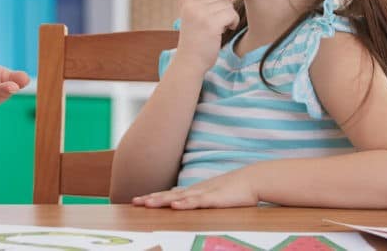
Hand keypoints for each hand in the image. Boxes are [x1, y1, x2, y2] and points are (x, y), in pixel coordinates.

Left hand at [131, 168, 258, 208]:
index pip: (169, 195)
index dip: (153, 197)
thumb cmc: (233, 189)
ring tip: (147, 203)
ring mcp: (204, 193)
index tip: (137, 200)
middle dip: (151, 199)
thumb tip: (179, 199)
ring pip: (178, 198)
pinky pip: (197, 202)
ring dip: (162, 200)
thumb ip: (195, 198)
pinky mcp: (214, 198)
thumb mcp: (211, 195)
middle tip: (134, 202)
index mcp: (194, 191)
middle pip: (168, 195)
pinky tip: (174, 205)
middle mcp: (195, 191)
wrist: (252, 179)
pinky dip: (185, 203)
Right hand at [175, 0, 239, 70]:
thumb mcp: (200, 18)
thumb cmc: (198, 40)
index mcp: (186, 2)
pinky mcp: (209, 22)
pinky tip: (221, 32)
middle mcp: (190, 4)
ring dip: (229, 18)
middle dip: (224, 9)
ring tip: (217, 29)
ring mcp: (198, 13)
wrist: (190, 61)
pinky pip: (230, 14)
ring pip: (227, 4)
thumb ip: (211, 3)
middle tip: (213, 25)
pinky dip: (231, 23)